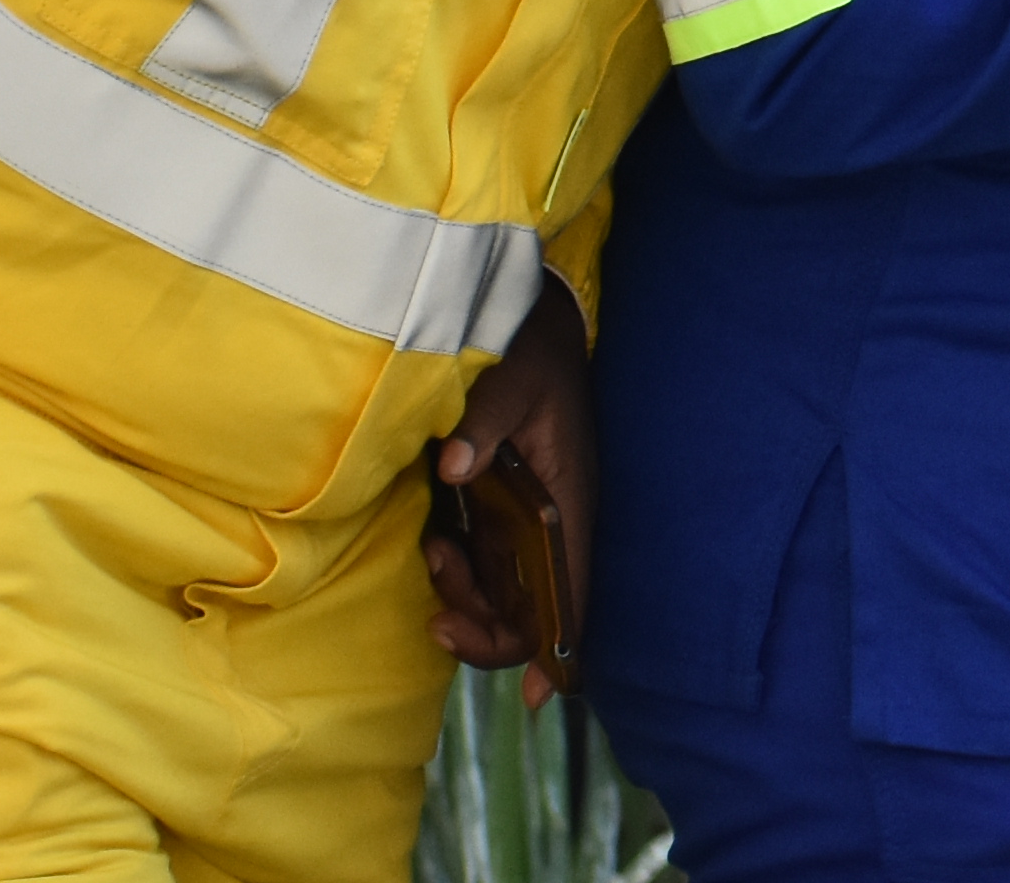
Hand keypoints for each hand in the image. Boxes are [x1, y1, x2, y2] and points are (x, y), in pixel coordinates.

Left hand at [424, 281, 593, 697]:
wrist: (523, 315)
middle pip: (536, 608)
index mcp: (571, 495)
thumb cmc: (525, 346)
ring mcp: (525, 517)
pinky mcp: (498, 508)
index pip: (574, 584)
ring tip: (434, 561)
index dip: (559, 643)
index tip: (535, 694)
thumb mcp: (508, 375)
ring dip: (468, 603)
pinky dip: (457, 580)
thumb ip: (483, 420)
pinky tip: (435, 553)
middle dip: (490, 629)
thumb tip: (455, 466)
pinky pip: (483, 568)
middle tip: (440, 619)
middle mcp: (553, 518)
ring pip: (506, 594)